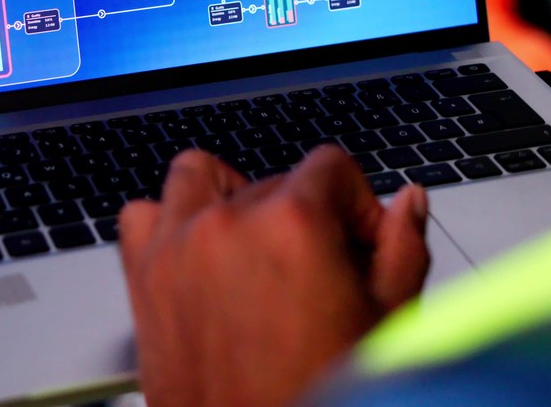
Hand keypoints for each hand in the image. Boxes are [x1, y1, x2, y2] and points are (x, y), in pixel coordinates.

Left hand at [118, 146, 431, 406]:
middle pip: (275, 180)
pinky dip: (168, 225)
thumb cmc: (314, 396)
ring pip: (201, 177)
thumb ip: (402, 249)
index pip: (330, 167)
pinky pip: (142, 215)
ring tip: (257, 246)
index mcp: (294, 225)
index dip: (358, 207)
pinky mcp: (144, 277)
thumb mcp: (385, 324)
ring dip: (231, 198)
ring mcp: (179, 247)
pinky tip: (200, 255)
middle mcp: (230, 225)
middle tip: (320, 273)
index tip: (361, 244)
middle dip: (305, 217)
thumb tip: (408, 204)